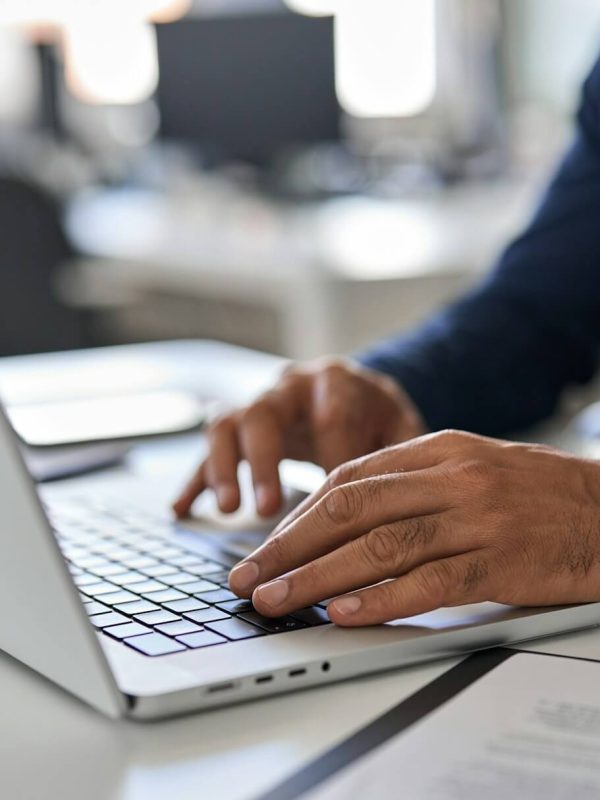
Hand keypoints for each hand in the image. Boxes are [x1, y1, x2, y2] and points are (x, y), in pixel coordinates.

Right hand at [173, 358, 425, 518]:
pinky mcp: (239, 428)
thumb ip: (402, 457)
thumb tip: (400, 500)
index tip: (339, 508)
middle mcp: (290, 387)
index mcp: (336, 382)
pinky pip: (209, 449)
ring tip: (230, 510)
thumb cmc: (380, 419)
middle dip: (264, 462)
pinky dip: (196, 479)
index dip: (333, 459)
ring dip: (224, 467)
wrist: (355, 393)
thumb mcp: (403, 428)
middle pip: (264, 413)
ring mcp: (259, 404)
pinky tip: (182, 510)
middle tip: (265, 508)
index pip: (331, 417)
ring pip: (227, 425)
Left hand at [228, 430, 599, 624]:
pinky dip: (381, 598)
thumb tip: (340, 519)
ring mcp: (476, 517)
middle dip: (290, 546)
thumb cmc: (533, 492)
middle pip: (350, 509)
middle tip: (249, 576)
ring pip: (380, 546)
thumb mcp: (467, 466)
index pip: (347, 480)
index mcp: (436, 448)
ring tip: (276, 601)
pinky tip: (344, 613)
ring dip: (318, 577)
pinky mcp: (501, 560)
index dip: (298, 518)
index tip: (264, 547)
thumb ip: (408, 485)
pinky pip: (430, 581)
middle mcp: (450, 477)